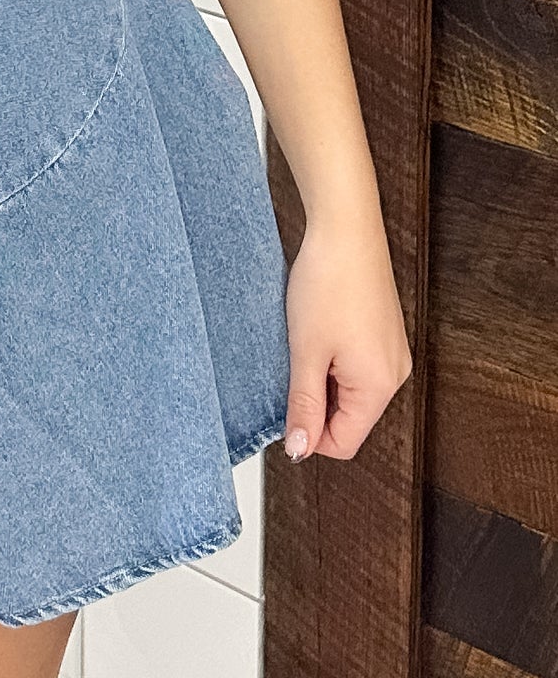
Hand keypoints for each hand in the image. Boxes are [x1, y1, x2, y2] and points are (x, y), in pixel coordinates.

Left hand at [282, 207, 412, 462]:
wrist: (346, 227)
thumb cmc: (329, 282)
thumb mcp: (306, 351)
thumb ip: (303, 404)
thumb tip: (299, 450)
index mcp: (379, 386)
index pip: (344, 442)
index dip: (309, 434)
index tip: (284, 407)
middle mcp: (395, 374)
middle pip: (349, 418)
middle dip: (315, 402)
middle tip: (292, 366)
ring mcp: (392, 352)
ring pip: (351, 392)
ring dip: (322, 379)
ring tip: (306, 343)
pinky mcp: (385, 334)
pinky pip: (358, 367)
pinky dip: (333, 360)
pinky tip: (319, 332)